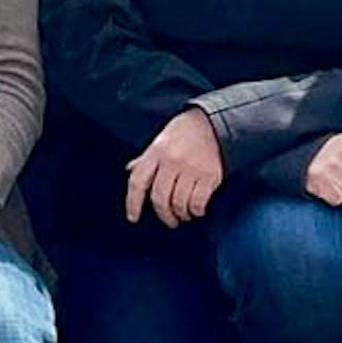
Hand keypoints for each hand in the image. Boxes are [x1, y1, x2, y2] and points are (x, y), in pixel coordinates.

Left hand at [123, 107, 223, 225]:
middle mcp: (171, 161)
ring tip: (184, 214)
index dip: (132, 203)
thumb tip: (129, 170)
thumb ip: (145, 159)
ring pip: (179, 204)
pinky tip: (197, 209)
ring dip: (181, 214)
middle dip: (164, 215)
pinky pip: (198, 203)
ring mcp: (191, 168)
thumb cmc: (182, 134)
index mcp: (156, 152)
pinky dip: (196, 211)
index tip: (133, 217)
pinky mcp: (209, 175)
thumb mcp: (160, 142)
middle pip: (159, 198)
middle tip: (169, 220)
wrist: (212, 122)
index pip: (137, 182)